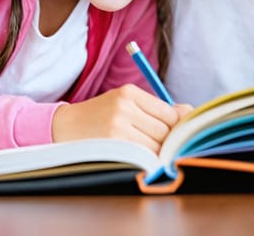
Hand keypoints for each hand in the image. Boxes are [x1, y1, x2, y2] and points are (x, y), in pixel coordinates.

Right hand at [51, 84, 186, 152]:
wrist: (63, 127)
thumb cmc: (102, 116)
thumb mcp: (126, 103)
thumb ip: (157, 108)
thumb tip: (190, 113)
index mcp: (130, 92)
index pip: (170, 114)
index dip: (175, 128)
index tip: (170, 135)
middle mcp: (124, 107)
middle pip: (165, 131)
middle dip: (166, 142)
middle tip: (158, 147)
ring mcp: (116, 126)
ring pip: (155, 146)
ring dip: (156, 153)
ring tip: (144, 152)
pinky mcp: (111, 145)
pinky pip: (142, 157)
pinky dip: (146, 161)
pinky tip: (138, 159)